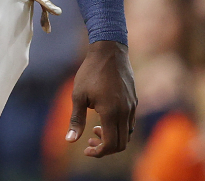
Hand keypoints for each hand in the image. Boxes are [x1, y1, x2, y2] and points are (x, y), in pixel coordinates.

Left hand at [65, 40, 136, 156]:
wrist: (109, 52)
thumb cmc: (90, 72)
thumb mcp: (78, 95)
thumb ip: (76, 119)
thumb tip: (70, 141)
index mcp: (111, 113)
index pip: (111, 144)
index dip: (99, 152)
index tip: (86, 150)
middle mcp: (125, 112)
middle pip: (121, 143)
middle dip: (105, 148)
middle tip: (89, 142)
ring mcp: (132, 107)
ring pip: (127, 134)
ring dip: (112, 138)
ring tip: (95, 129)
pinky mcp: (134, 101)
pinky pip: (130, 123)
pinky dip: (119, 129)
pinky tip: (104, 120)